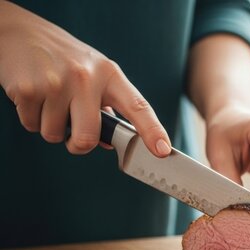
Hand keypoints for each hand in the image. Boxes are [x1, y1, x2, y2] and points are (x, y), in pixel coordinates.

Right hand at [0, 1, 170, 155]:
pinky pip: (31, 126)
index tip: (162, 150)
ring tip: (50, 101)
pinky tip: (34, 97)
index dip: (152, 131)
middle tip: (74, 137)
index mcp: (110, 75)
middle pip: (88, 136)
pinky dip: (31, 118)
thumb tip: (109, 143)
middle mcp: (86, 77)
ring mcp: (56, 83)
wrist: (21, 33)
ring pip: (55, 135)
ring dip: (50, 127)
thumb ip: (108, 107)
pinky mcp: (28, 89)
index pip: (138, 107)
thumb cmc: (65, 59)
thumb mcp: (95, 74)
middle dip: (79, 145)